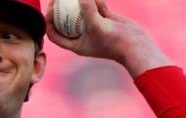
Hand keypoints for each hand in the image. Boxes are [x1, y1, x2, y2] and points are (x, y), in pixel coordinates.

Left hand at [45, 0, 173, 77]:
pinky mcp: (105, 19)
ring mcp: (93, 26)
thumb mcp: (97, 25)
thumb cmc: (114, 41)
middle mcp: (82, 36)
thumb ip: (87, 9)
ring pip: (81, 12)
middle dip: (59, 10)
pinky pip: (96, 6)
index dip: (49, 22)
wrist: (136, 45)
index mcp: (75, 44)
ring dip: (78, 2)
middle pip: (65, 21)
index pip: (55, 35)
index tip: (50, 9)